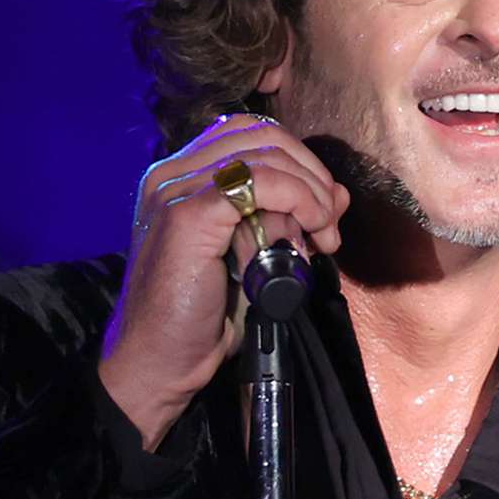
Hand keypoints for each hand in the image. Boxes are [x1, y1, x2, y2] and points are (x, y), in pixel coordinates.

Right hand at [98, 113, 349, 447]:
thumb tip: (338, 195)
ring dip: (311, 193)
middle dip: (311, 175)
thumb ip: (290, 223)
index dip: (299, 163)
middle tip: (329, 227)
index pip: (252, 134)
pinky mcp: (186, 215)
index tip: (324, 214)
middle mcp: (172, 174)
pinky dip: (297, 200)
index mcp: (182, 178)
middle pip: (263, 135)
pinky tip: (308, 232)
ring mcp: (176, 190)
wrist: (159, 363)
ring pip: (265, 156)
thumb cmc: (202, 320)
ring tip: (323, 239)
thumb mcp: (257, 262)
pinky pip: (257, 183)